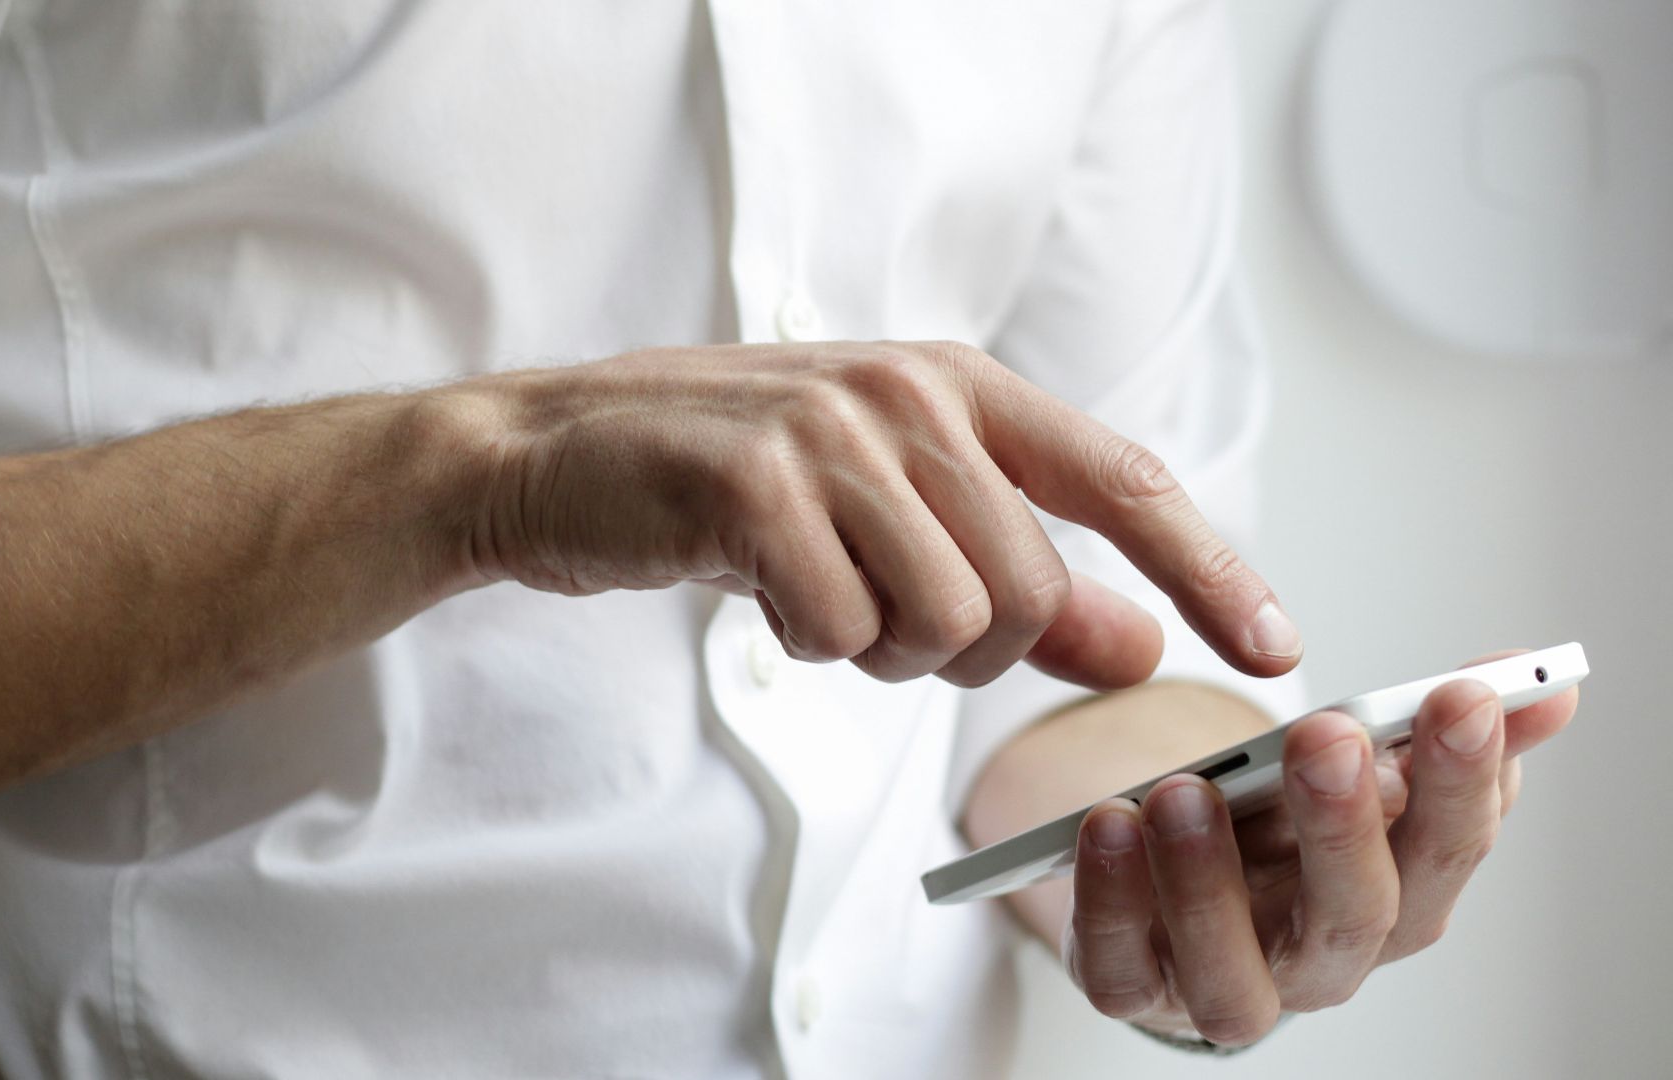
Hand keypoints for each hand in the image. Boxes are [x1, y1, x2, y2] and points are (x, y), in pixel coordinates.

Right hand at [455, 341, 1301, 688]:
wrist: (558, 454)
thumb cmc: (734, 485)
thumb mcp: (891, 516)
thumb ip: (1022, 579)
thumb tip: (1140, 648)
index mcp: (959, 385)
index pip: (1124, 481)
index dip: (1210, 569)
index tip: (1275, 649)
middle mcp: (910, 393)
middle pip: (1028, 592)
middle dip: (965, 649)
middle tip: (878, 616)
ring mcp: (831, 431)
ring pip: (945, 621)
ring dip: (880, 650)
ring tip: (815, 593)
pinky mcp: (754, 484)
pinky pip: (841, 631)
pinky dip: (807, 645)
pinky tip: (758, 589)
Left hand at [1062, 652, 1577, 1044]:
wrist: (1171, 881)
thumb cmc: (1277, 829)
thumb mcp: (1354, 770)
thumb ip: (1435, 729)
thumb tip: (1546, 682)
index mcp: (1395, 898)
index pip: (1447, 850)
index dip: (1462, 779)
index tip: (1460, 695)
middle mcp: (1321, 960)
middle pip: (1354, 917)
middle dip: (1344, 826)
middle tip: (1327, 736)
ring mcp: (1225, 984)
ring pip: (1233, 973)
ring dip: (1208, 881)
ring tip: (1185, 790)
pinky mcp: (1134, 988)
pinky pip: (1119, 970)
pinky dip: (1110, 903)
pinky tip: (1108, 825)